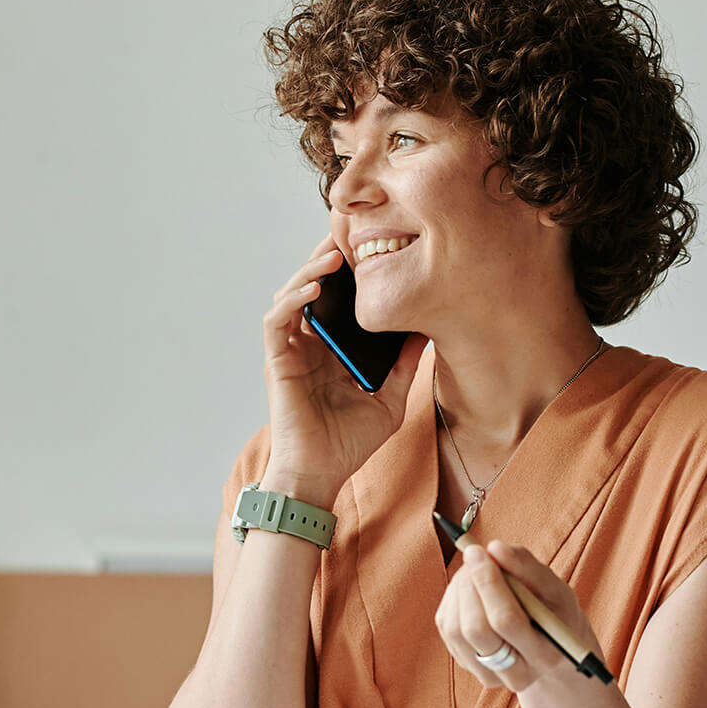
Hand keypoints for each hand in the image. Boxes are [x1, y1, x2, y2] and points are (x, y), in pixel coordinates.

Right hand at [262, 231, 428, 502]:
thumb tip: (429, 330)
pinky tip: (315, 288)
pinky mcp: (278, 361)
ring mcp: (291, 351)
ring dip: (309, 271)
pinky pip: (277, 321)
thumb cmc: (349, 443)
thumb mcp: (391, 398)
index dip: (349, 270)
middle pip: (313, 287)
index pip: (338, 298)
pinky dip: (293, 300)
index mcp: (333, 349)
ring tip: (333, 254)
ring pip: (292, 295)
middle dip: (327, 257)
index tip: (372, 246)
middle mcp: (310, 344)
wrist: (321, 475)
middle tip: (349, 232)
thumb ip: (406, 365)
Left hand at [435, 540, 604, 693]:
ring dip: (460, 589)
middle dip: (470, 584)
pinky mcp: (465, 662)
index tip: (478, 551)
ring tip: (475, 571)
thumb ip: (527, 567)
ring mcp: (487, 672)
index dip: (488, 582)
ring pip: (455, 629)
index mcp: (545, 654)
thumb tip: (495, 548)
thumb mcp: (553, 587)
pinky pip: (446, 627)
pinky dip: (453, 599)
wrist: (549, 644)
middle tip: (474, 554)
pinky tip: (470, 589)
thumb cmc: (553, 610)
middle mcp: (516, 673)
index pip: (506, 620)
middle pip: (476, 629)